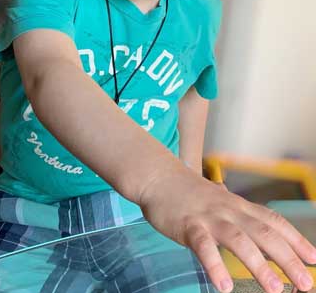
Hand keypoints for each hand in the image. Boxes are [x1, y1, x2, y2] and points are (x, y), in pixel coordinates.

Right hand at [138, 165, 315, 292]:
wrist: (159, 176)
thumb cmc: (188, 191)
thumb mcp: (218, 198)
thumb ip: (237, 210)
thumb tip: (255, 218)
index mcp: (238, 205)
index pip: (273, 220)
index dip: (296, 239)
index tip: (314, 259)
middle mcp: (229, 210)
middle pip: (264, 232)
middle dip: (288, 258)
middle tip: (306, 284)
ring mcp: (209, 217)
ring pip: (239, 240)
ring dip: (259, 265)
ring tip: (275, 289)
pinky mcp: (188, 225)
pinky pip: (203, 246)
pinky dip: (214, 265)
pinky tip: (223, 286)